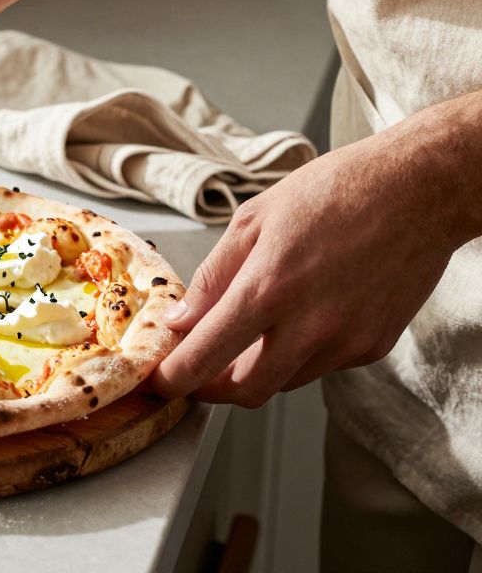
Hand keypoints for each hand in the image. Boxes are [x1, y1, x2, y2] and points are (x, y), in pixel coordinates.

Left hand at [149, 116, 472, 406]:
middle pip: (245, 392)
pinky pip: (321, 366)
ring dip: (256, 370)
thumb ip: (212, 278)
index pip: (205, 359)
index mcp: (268, 289)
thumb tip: (181, 321)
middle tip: (198, 368)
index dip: (174, 378)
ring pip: (283, 382)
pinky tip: (299, 317)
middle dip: (212, 388)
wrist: (419, 189)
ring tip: (249, 332)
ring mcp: (346, 342)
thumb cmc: (334, 191)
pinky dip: (297, 354)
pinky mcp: (373, 346)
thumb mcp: (253, 220)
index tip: (161, 380)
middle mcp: (309, 326)